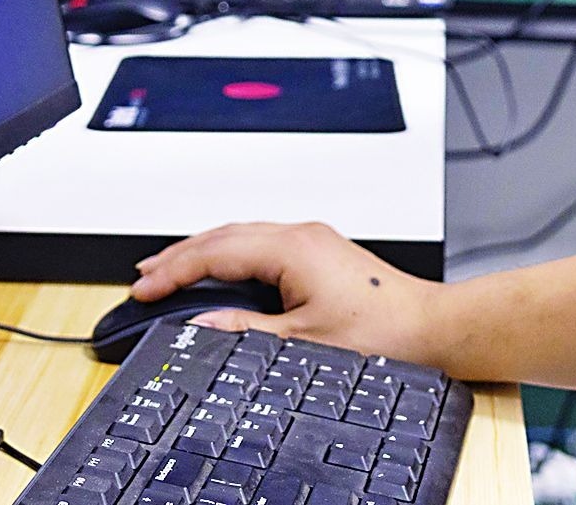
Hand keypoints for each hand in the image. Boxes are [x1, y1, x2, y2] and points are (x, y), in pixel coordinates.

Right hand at [134, 222, 449, 362]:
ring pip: (241, 234)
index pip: (216, 252)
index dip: (174, 271)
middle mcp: (300, 234)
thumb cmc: (382, 332)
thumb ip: (245, 331)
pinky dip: (230, 253)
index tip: (144, 289)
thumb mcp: (302, 342)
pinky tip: (220, 270)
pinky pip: (261, 241)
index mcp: (292, 248)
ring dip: (203, 251)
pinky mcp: (320, 250)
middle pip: (224, 235)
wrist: (431, 327)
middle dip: (179, 255)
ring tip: (170, 270)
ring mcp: (311, 238)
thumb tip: (201, 326)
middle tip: (144, 276)